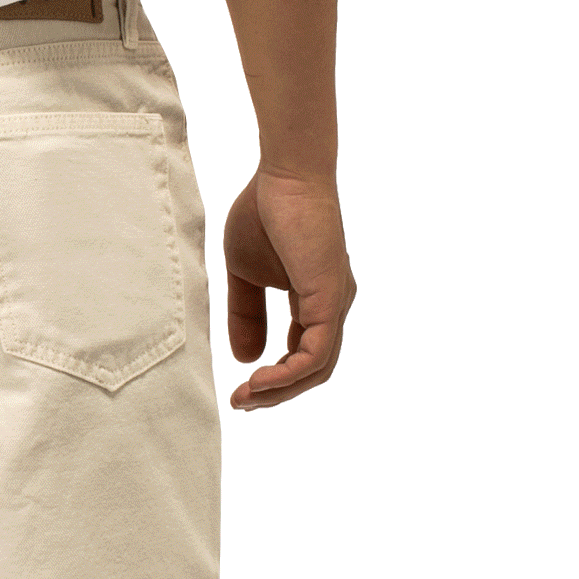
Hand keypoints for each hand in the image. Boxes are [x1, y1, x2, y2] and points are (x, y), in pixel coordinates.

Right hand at [223, 169, 354, 411]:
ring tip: (247, 397)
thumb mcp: (245, 273)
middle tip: (242, 403)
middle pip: (314, 370)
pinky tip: (260, 380)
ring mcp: (336, 304)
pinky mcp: (330, 299)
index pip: (303, 353)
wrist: (285, 174)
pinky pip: (316, 354)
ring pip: (318, 369)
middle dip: (277, 393)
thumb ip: (246, 314)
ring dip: (281, 390)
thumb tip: (246, 358)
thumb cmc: (266, 211)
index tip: (241, 389)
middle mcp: (333, 305)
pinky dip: (289, 374)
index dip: (274, 377)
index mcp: (316, 299)